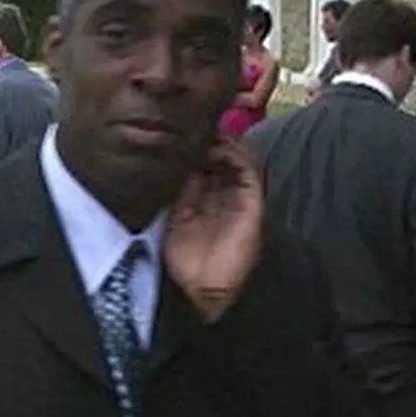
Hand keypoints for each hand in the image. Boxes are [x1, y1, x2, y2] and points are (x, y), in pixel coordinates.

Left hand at [163, 138, 263, 322]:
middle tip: (186, 125)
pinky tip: (217, 148)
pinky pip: (248, 171)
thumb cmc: (179, 260)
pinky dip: (235, 155)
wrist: (200, 291)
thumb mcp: (167, 217)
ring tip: (201, 132)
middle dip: (201, 140)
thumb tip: (162, 160)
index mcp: (197, 201)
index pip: (193, 164)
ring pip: (233, 158)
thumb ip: (168, 191)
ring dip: (218, 142)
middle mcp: (218, 196)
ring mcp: (237, 198)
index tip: (170, 132)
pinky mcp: (252, 204)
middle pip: (214, 157)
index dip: (184, 148)